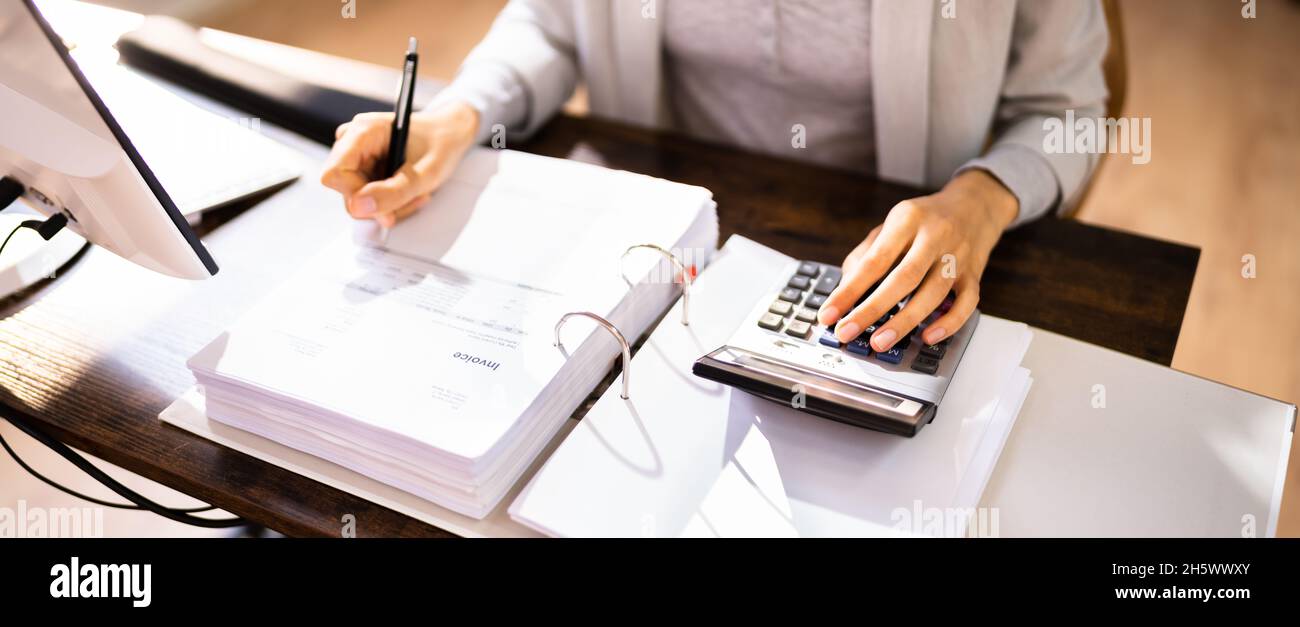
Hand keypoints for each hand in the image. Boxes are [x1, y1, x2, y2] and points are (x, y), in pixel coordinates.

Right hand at [320, 101, 479, 227]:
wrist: (450, 135)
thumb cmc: (441, 145)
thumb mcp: (424, 174)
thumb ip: (392, 193)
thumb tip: (357, 207)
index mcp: (363, 132)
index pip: (334, 174)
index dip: (355, 196)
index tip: (385, 208)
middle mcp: (353, 142)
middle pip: (346, 189)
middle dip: (380, 203)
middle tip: (414, 198)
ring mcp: (357, 156)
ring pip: (359, 199)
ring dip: (390, 205)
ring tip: (417, 193)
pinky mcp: (365, 168)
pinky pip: (369, 198)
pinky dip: (392, 202)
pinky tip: (410, 192)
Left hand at [817, 170, 1018, 350]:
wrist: (974, 205)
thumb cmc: (924, 220)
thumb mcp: (891, 224)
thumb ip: (865, 255)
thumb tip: (844, 292)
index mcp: (907, 220)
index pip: (874, 260)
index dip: (849, 290)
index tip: (829, 314)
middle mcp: (935, 236)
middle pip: (903, 278)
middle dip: (872, 310)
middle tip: (847, 332)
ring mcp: (958, 256)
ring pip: (934, 293)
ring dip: (905, 322)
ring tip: (879, 343)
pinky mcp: (974, 274)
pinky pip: (967, 303)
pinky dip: (948, 323)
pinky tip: (928, 337)